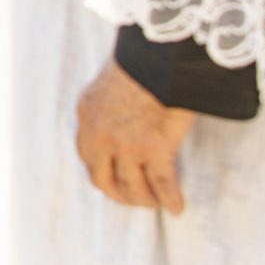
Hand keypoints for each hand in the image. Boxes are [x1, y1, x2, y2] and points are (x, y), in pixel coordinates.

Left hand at [76, 59, 197, 213]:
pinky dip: (170, 199)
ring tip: (156, 203)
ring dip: (144, 199)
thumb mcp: (109, 81)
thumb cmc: (142, 62)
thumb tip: (121, 119)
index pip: (87, 156)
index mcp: (86, 114)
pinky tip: (177, 207)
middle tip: (135, 198)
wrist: (158, 56)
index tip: (114, 178)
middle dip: (119, 193)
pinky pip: (161, 184)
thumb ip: (108, 105)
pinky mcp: (154, 150)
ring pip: (131, 186)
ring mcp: (126, 145)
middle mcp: (100, 135)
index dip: (101, 172)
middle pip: (103, 179)